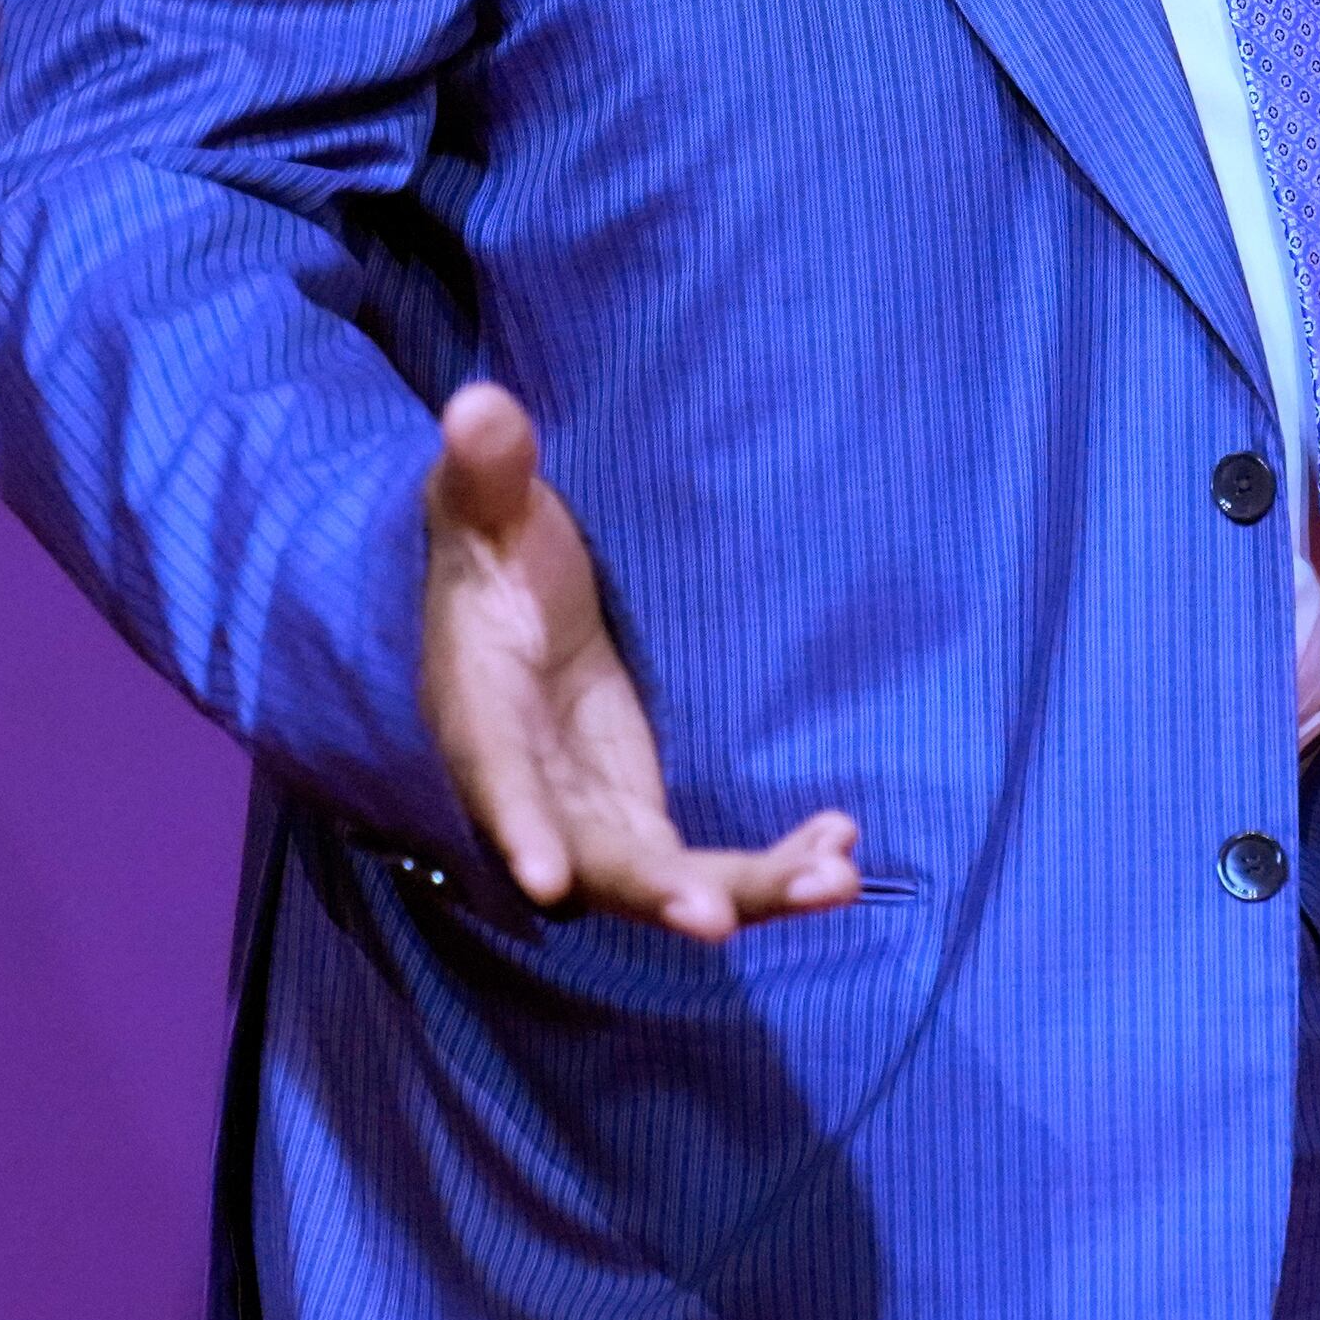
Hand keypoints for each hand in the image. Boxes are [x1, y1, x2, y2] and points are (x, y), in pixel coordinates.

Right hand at [418, 381, 860, 938]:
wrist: (508, 601)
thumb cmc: (492, 548)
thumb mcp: (488, 503)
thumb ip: (487, 468)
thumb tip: (475, 404)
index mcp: (483, 711)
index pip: (496, 774)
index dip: (519, 825)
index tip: (548, 879)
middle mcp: (535, 789)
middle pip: (595, 862)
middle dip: (657, 889)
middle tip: (720, 915)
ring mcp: (593, 814)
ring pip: (667, 879)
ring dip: (749, 890)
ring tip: (837, 878)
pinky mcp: (641, 817)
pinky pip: (709, 864)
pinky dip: (773, 864)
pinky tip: (843, 841)